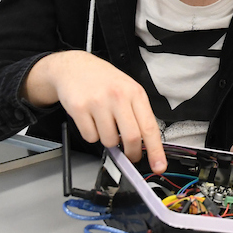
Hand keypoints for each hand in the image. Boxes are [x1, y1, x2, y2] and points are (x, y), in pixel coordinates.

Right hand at [22, 50, 165, 172]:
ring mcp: (98, 102)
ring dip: (108, 140)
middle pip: (131, 138)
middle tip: (129, 155)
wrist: (73, 67)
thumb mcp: (128, 90)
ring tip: (104, 123)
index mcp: (135, 93)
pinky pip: (90, 137)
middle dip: (131, 153)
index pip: (149, 127)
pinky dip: (92, 134)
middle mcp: (118, 96)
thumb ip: (137, 114)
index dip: (155, 150)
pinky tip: (91, 119)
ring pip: (109, 140)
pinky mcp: (79, 108)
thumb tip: (146, 145)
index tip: (159, 166)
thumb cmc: (104, 81)